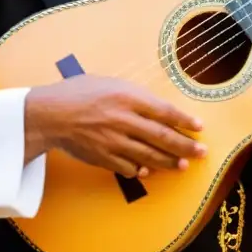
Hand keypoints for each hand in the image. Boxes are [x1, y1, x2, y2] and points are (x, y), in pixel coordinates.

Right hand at [24, 75, 205, 178]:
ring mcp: (113, 141)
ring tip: (184, 164)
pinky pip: (128, 167)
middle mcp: (123, 119)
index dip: (184, 120)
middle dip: (185, 145)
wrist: (49, 114)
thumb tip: (156, 108)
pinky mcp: (103, 157)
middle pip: (162, 136)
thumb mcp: (109, 82)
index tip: (199, 127)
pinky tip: (152, 169)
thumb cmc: (78, 92)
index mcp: (127, 96)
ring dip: (169, 161)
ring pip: (149, 155)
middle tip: (202, 151)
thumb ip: (133, 95)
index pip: (164, 111)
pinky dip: (142, 169)